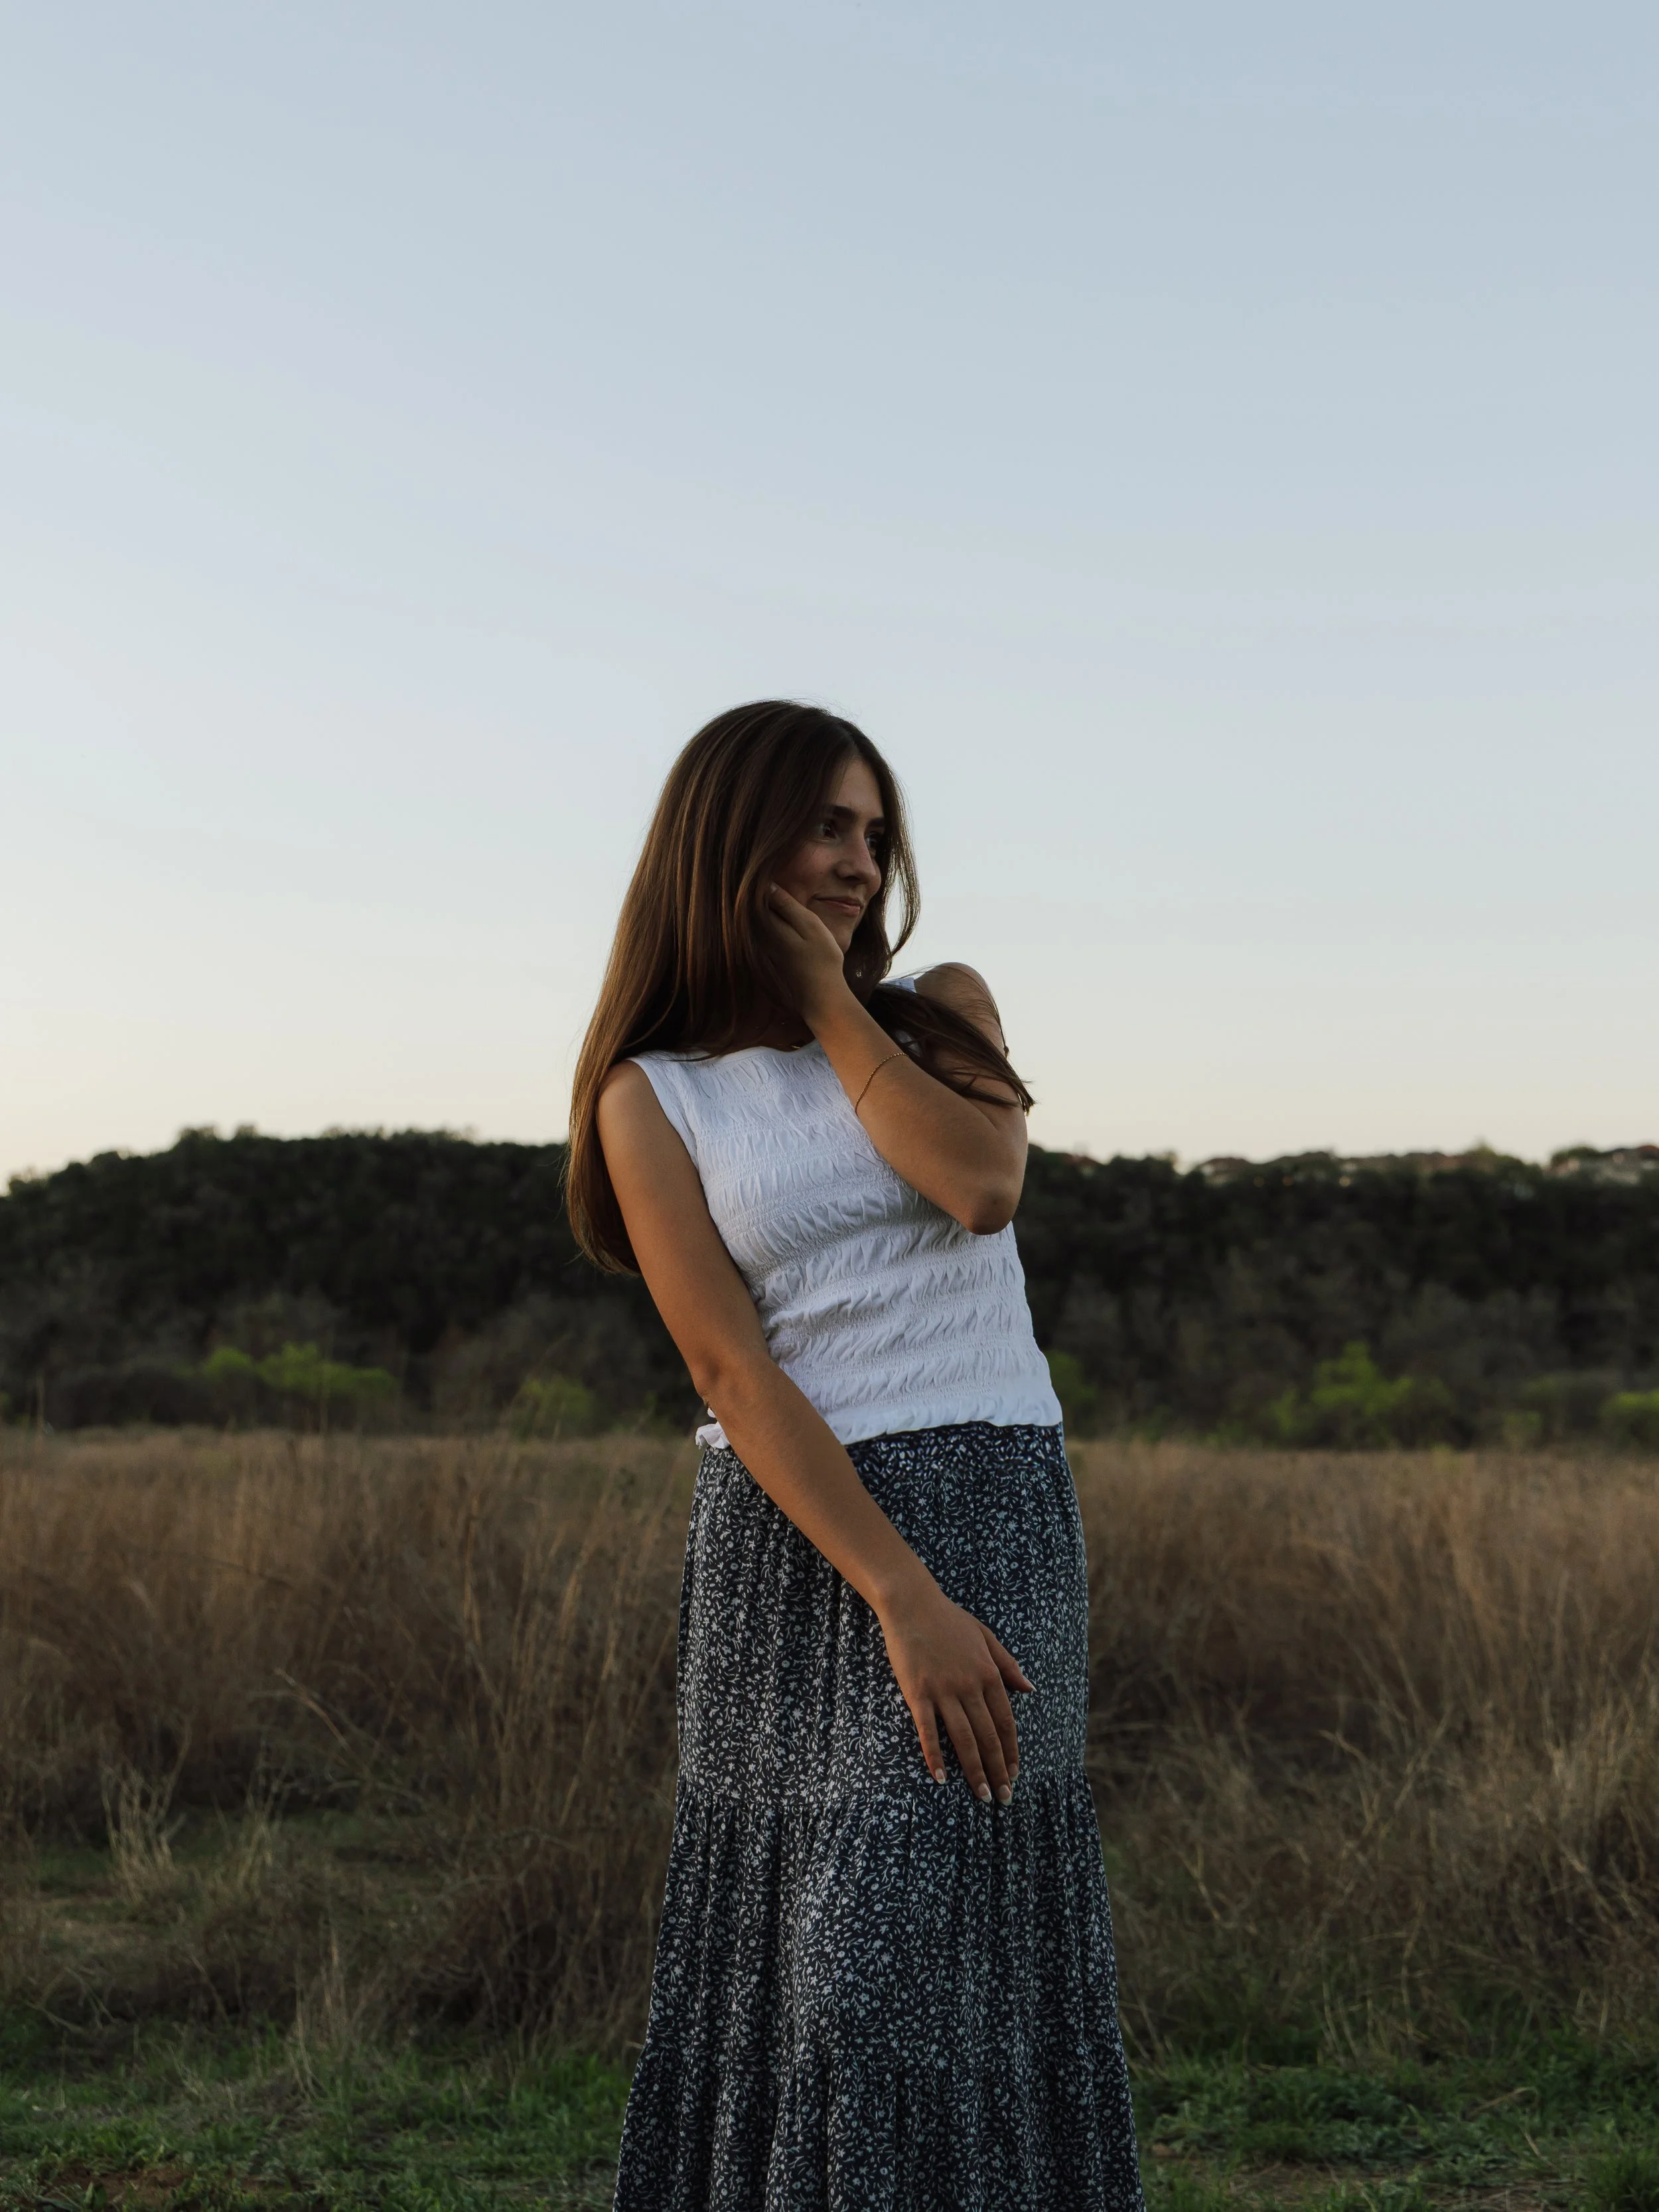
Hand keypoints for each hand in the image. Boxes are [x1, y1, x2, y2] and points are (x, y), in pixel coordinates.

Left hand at [765, 883, 853, 1026]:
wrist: (821, 996)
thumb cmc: (820, 958)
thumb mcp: (809, 926)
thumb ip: (788, 906)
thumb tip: (767, 885)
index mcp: (769, 926)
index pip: (754, 898)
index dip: (755, 882)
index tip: (757, 867)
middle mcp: (762, 937)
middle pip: (752, 910)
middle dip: (752, 893)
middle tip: (755, 872)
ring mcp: (766, 948)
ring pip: (756, 921)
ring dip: (757, 906)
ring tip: (760, 887)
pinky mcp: (772, 957)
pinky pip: (762, 931)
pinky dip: (764, 920)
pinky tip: (771, 913)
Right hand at [878, 1585, 1033, 1802]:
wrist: (912, 1603)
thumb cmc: (949, 1619)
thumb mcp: (986, 1637)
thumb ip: (1008, 1665)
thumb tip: (1030, 1689)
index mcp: (989, 1674)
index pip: (1006, 1722)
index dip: (1011, 1751)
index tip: (1014, 1774)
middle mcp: (970, 1685)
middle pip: (988, 1736)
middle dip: (998, 1770)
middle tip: (1003, 1798)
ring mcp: (943, 1690)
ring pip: (964, 1738)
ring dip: (974, 1770)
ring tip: (982, 1795)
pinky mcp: (917, 1692)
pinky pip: (928, 1730)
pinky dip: (935, 1755)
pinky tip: (940, 1777)